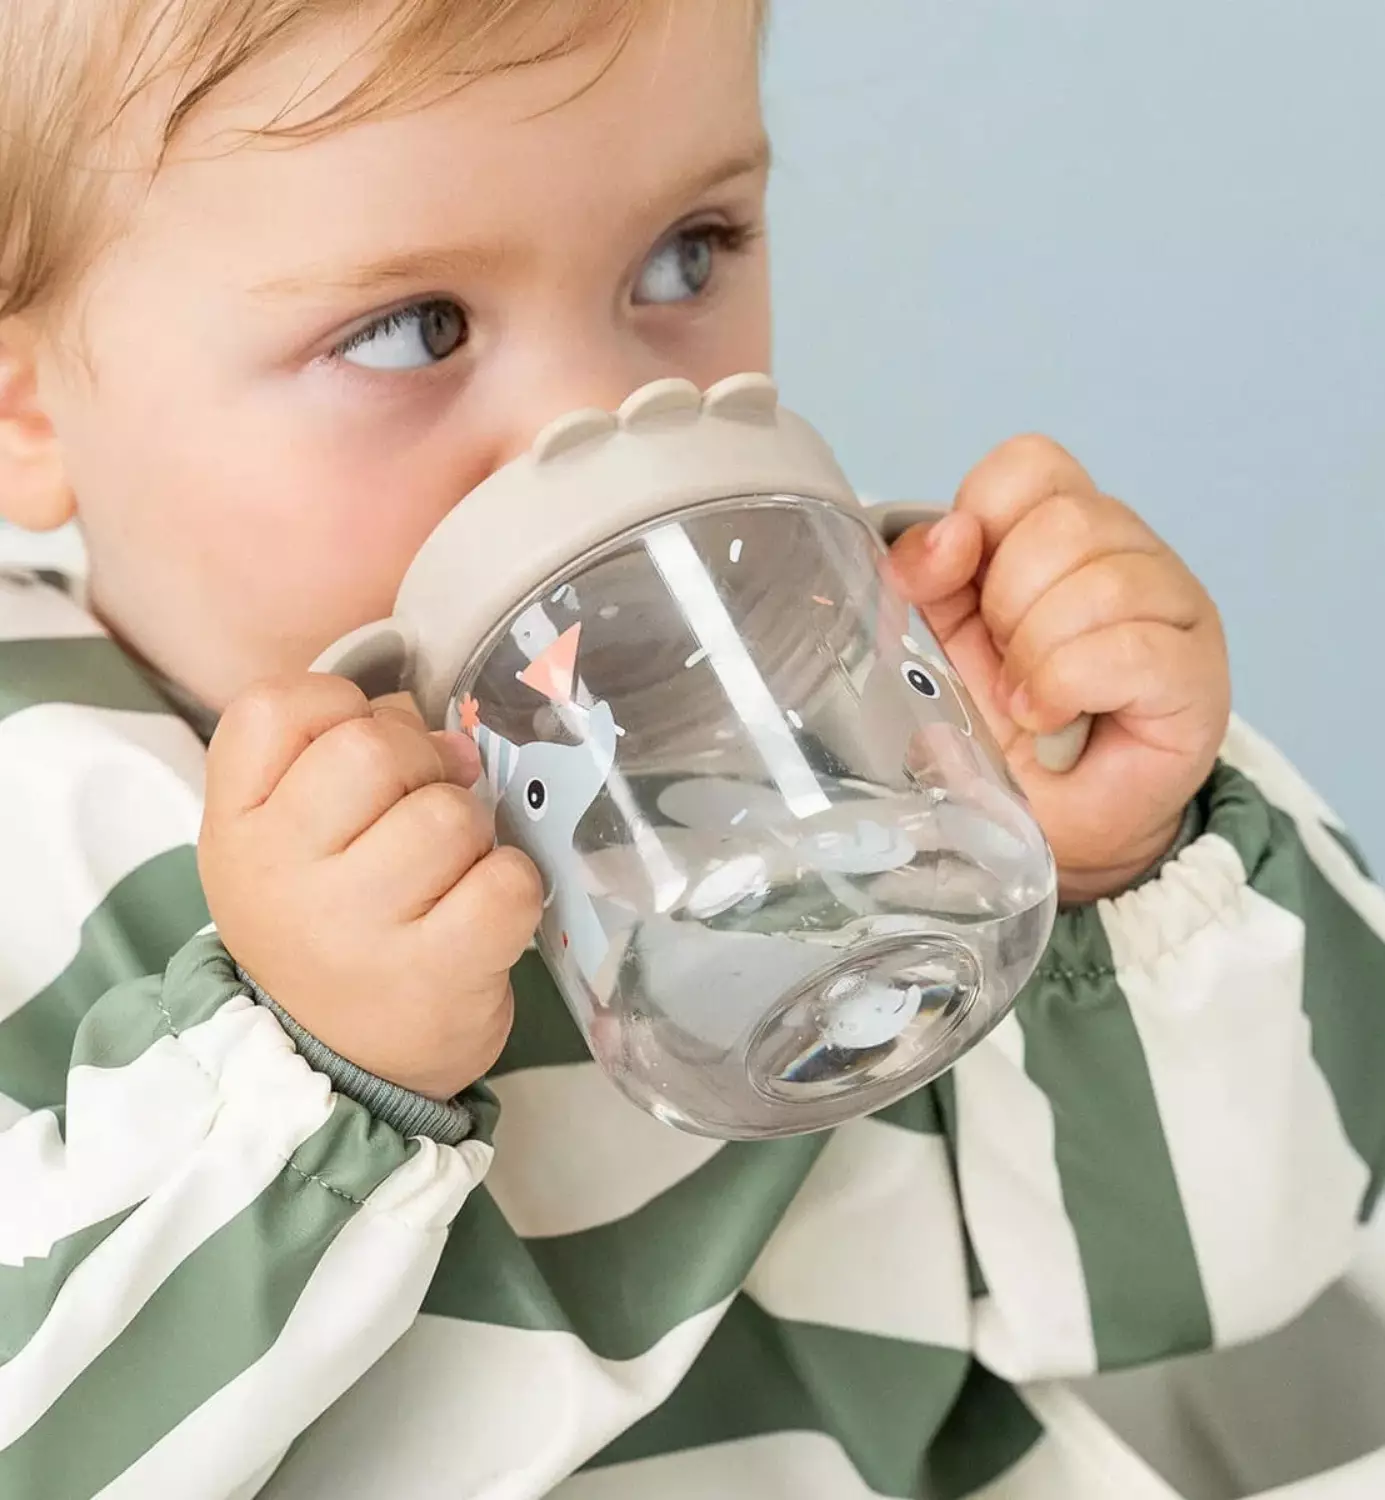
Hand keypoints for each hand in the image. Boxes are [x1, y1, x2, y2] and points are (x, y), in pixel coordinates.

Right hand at [199, 676, 542, 1099]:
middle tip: (417, 819)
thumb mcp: (292, 840)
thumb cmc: (328, 926)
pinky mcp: (434, 974)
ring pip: (449, 813)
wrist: (339, 1065)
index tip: (361, 762)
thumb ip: (343, 759)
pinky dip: (512, 886)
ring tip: (447, 875)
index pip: (274, 706)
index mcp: (237, 828)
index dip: (339, 708)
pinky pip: (506, 881)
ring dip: (471, 832)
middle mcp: (280, 874)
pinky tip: (482, 912)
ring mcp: (355, 928)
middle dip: (421, 767)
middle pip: (374, 748)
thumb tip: (452, 736)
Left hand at [889, 436, 1229, 902]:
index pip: (1031, 464)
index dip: (980, 516)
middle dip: (1007, 603)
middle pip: (1065, 521)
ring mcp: (1175, 608)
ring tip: (1025, 702)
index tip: (957, 585)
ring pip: (1100, 583)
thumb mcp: (944, 641)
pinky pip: (1128, 650)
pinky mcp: (1196, 672)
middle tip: (1004, 663)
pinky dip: (1067, 687)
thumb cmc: (1005, 728)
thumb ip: (930, 577)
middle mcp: (1131, 552)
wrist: (1050, 820)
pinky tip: (1048, 718)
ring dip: (1035, 655)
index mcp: (1065, 531)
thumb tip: (945, 538)